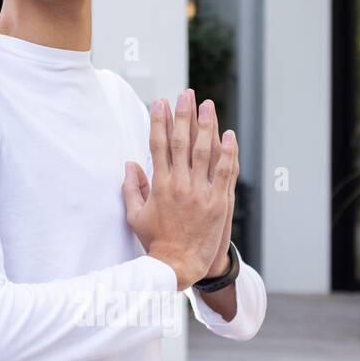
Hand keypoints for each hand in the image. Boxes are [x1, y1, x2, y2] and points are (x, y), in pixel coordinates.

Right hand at [121, 88, 234, 288]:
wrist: (178, 265)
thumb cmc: (155, 241)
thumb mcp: (135, 216)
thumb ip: (131, 188)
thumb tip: (129, 164)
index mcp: (159, 185)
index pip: (157, 145)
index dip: (158, 121)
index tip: (159, 102)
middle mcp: (180, 184)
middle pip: (181, 142)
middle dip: (183, 115)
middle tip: (185, 95)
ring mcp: (201, 192)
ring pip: (205, 152)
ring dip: (206, 126)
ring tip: (208, 106)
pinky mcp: (218, 202)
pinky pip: (225, 172)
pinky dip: (228, 152)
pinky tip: (229, 135)